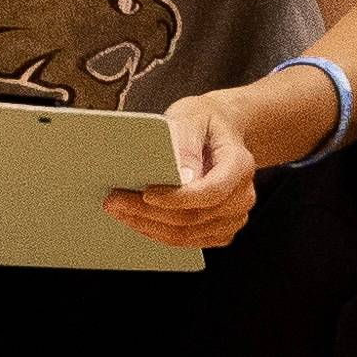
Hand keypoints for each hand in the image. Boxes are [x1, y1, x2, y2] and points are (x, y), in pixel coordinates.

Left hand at [105, 92, 257, 249]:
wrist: (221, 131)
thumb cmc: (205, 121)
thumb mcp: (192, 116)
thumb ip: (185, 141)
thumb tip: (180, 175)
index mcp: (240, 164)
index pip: (212, 191)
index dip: (178, 198)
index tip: (146, 194)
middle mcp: (242, 196)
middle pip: (194, 216)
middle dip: (149, 212)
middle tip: (114, 200)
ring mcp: (233, 217)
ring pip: (187, 234)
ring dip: (149, 226)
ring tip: (119, 209)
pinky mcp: (220, 229)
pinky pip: (188, 241)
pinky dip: (158, 232)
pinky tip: (137, 218)